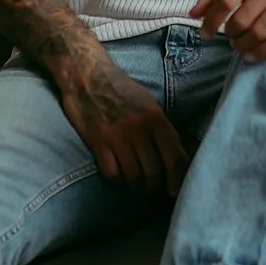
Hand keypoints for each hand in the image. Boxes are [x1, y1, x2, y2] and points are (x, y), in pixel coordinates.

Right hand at [59, 56, 188, 193]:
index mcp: (156, 118)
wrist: (87, 75)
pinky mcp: (98, 142)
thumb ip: (162, 127)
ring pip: (134, 176)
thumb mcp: (148, 102)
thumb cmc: (120, 89)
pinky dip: (116, 179)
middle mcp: (140, 129)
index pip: (175, 157)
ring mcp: (118, 136)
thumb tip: (176, 153)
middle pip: (154, 172)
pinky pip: (112, 174)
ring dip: (135, 185)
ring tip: (134, 183)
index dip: (178, 179)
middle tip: (150, 187)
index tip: (174, 190)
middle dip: (153, 186)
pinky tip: (117, 174)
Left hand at [192, 0, 265, 62]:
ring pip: (258, 33)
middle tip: (230, 38)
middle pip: (241, 21)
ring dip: (243, 45)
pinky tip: (252, 55)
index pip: (225, 0)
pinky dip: (262, 53)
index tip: (205, 35)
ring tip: (240, 46)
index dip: (211, 21)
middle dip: (230, 35)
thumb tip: (193, 13)